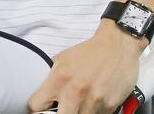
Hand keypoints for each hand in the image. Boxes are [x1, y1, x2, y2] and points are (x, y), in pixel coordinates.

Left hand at [27, 22, 143, 113]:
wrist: (117, 46)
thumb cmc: (90, 52)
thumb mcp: (63, 58)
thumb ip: (52, 76)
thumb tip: (43, 92)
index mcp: (59, 78)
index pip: (36, 105)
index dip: (36, 108)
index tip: (43, 106)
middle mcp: (75, 92)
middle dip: (59, 113)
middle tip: (63, 107)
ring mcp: (93, 101)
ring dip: (79, 112)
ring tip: (82, 101)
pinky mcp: (110, 107)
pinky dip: (94, 111)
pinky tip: (95, 100)